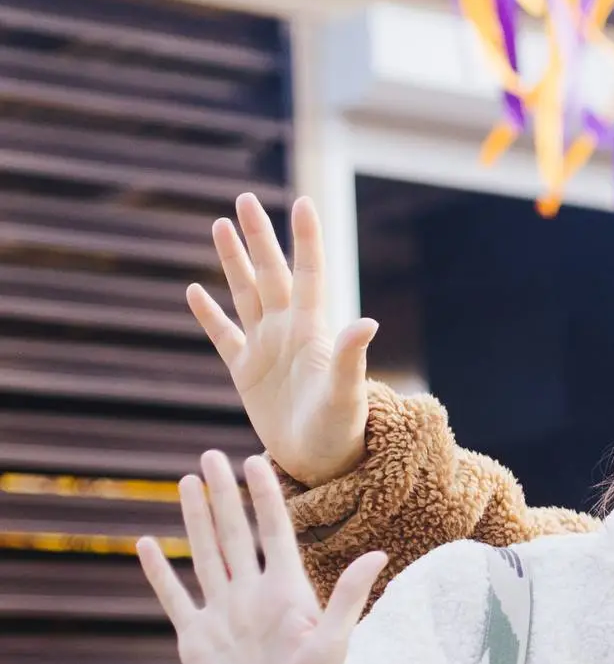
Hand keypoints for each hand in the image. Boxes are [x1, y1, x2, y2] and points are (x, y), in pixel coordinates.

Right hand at [135, 453, 387, 663]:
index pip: (274, 532)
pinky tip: (145, 544)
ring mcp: (222, 616)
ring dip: (194, 520)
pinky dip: (159, 573)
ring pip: (204, 555)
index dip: (265, 496)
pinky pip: (175, 598)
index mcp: (288, 594)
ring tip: (186, 483)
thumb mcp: (333, 648)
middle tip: (210, 455)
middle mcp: (253, 597)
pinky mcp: (196, 640)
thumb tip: (378, 553)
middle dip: (223, 496)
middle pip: (234, 534)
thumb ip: (345, 599)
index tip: (257, 459)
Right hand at [188, 195, 375, 485]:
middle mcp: (288, 332)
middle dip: (258, 237)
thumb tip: (368, 323)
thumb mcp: (346, 393)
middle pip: (270, 274)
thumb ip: (350, 357)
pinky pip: (223, 335)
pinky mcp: (245, 373)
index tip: (302, 202)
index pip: (309, 274)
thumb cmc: (341, 431)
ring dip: (233, 262)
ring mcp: (265, 349)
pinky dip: (208, 314)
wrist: (321, 463)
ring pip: (245, 294)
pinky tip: (194, 289)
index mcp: (313, 331)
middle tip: (244, 200)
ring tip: (219, 226)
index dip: (305, 240)